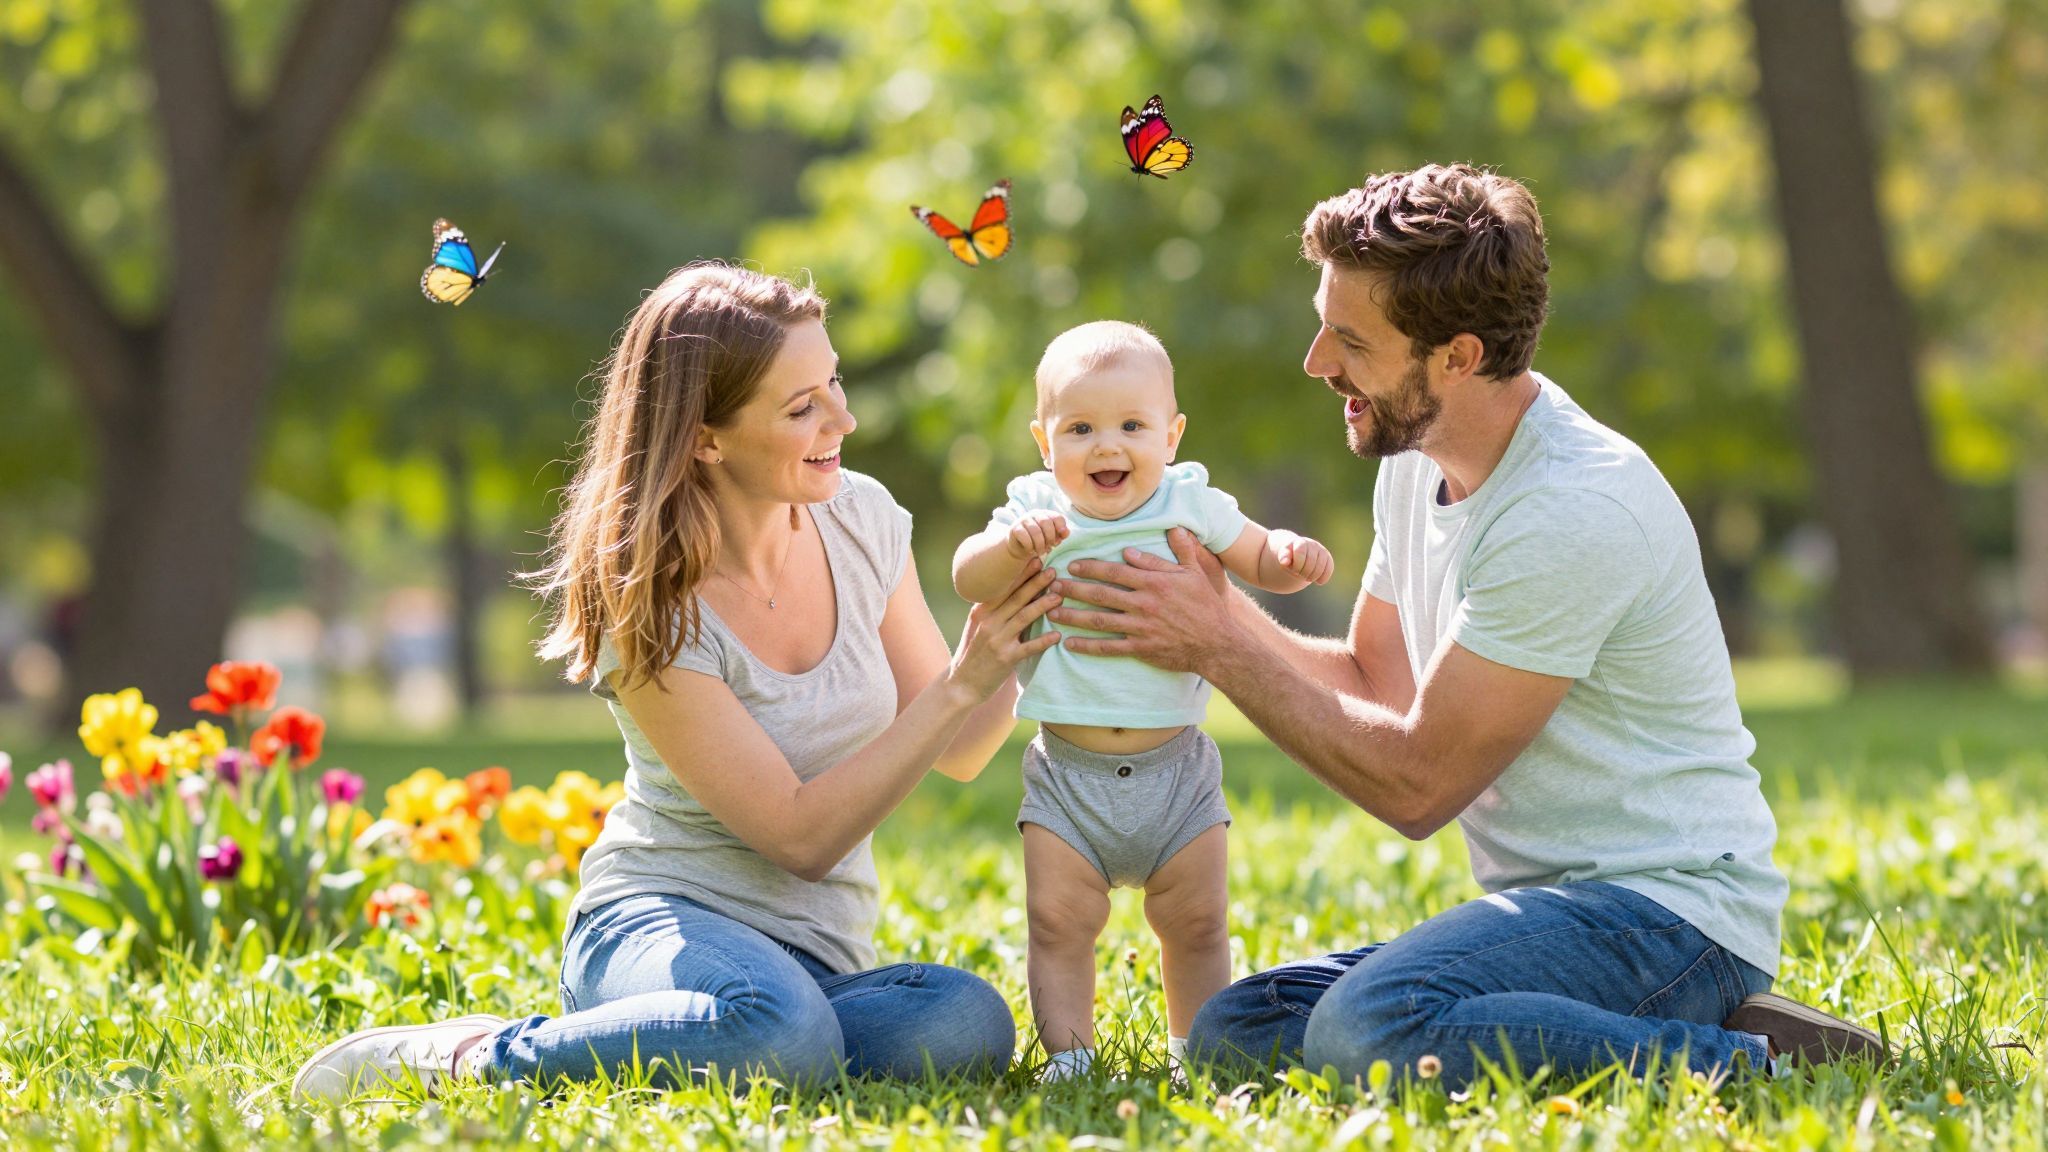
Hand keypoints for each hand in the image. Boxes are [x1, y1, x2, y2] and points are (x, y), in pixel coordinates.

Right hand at [945, 559, 1062, 699]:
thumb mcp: (977, 626)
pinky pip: (1029, 647)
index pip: (1003, 587)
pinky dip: (1044, 640)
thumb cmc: (974, 653)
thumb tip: (1016, 590)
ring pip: (1024, 617)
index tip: (1035, 559)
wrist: (962, 683)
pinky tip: (1058, 635)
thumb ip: (993, 609)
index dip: (1020, 573)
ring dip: (1043, 605)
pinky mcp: (1006, 659)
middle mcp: (988, 622)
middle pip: (1016, 598)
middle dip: (1036, 582)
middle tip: (1053, 570)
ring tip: (1060, 596)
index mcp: (981, 611)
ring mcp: (997, 640)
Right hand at [1005, 511, 1069, 558]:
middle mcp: (1034, 514)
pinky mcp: (1015, 529)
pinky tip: (1030, 550)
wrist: (1020, 548)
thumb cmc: (1039, 541)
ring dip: (1040, 545)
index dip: (1061, 529)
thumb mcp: (1052, 538)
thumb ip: (1060, 534)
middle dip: (1050, 538)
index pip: (1057, 517)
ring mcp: (1023, 520)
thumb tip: (1066, 532)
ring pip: (1036, 531)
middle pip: (1046, 522)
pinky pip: (1025, 537)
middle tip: (1049, 547)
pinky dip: (1030, 546)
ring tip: (1040, 551)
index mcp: (1046, 514)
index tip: (1059, 540)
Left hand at [1049, 527, 1238, 673]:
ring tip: (1051, 612)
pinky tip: (1070, 644)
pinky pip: (1109, 648)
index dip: (1091, 567)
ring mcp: (1140, 627)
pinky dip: (1088, 646)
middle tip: (1051, 585)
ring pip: (1099, 620)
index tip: (1071, 564)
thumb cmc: (1206, 606)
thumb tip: (1168, 528)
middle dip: (1073, 589)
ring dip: (1073, 616)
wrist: (1217, 643)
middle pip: (1100, 594)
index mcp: (1153, 582)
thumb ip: (1181, 549)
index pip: (1115, 571)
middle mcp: (1143, 603)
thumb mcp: (1195, 572)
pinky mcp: (1141, 648)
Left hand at [1271, 530, 1334, 585]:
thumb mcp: (1283, 558)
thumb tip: (1284, 562)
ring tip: (1307, 578)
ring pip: (1321, 566)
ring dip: (1313, 576)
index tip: (1294, 570)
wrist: (1298, 555)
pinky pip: (1329, 568)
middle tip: (1299, 574)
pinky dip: (1323, 577)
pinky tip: (1319, 581)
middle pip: (1311, 561)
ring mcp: (1321, 551)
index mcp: (1299, 542)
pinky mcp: (1328, 558)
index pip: (1300, 552)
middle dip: (1304, 572)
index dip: (1297, 565)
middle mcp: (1312, 544)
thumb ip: (1283, 557)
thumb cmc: (1290, 558)